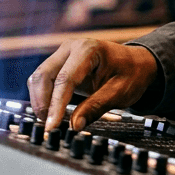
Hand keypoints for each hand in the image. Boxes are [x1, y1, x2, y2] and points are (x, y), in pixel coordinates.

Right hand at [27, 39, 158, 132]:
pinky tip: (52, 112)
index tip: (52, 125)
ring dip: (41, 101)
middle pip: (44, 75)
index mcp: (88, 50)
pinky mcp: (60, 63)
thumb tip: (75, 126)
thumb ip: (96, 107)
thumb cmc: (131, 74)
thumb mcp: (119, 93)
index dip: (56, 104)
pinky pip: (43, 80)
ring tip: (51, 121)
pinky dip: (44, 97)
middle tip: (49, 126)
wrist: (136, 63)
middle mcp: (71, 48)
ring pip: (39, 78)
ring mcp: (63, 54)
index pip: (65, 79)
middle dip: (43, 103)